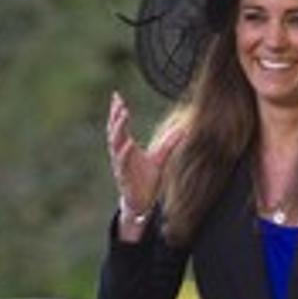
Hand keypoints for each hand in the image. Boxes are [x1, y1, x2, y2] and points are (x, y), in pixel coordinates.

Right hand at [106, 90, 182, 218]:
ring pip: (115, 144)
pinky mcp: (123, 176)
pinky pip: (122, 162)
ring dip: (119, 129)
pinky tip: (128, 144)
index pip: (118, 126)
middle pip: (114, 131)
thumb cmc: (147, 180)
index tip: (117, 96)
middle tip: (119, 103)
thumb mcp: (160, 159)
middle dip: (115, 117)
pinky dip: (124, 153)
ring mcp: (120, 165)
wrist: (141, 202)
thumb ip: (169, 144)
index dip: (117, 111)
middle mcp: (120, 154)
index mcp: (126, 148)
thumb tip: (183, 130)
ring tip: (123, 115)